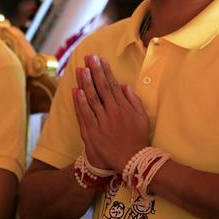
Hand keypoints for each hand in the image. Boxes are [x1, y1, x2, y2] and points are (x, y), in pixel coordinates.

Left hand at [72, 55, 149, 172]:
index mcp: (124, 107)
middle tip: (89, 57)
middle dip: (95, 71)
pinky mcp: (93, 132)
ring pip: (92, 99)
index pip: (112, 85)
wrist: (132, 160)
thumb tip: (124, 85)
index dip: (106, 71)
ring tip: (81, 69)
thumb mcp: (142, 118)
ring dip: (86, 83)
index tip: (101, 59)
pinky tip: (76, 91)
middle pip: (101, 88)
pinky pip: (85, 114)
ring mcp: (102, 122)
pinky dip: (80, 103)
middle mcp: (113, 112)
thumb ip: (134, 101)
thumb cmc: (138, 139)